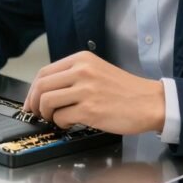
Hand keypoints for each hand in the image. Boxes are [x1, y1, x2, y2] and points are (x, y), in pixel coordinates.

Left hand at [22, 51, 164, 135]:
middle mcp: (81, 71)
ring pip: (47, 101)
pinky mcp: (90, 110)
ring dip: (46, 114)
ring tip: (54, 119)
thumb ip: (74, 75)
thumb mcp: (97, 71)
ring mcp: (85, 90)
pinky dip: (61, 123)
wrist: (150, 102)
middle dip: (34, 103)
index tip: (31, 101)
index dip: (33, 89)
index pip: (44, 72)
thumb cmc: (125, 90)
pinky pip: (61, 117)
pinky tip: (69, 123)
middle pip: (41, 86)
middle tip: (36, 113)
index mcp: (82, 59)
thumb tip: (47, 91)